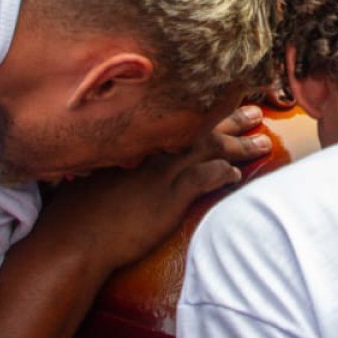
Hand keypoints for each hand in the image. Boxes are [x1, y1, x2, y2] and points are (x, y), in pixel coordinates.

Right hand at [41, 105, 270, 269]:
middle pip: (199, 126)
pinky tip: (236, 175)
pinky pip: (204, 178)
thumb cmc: (78, 212)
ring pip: (209, 147)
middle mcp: (150, 151)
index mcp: (134, 142)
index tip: (223, 97)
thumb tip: (127, 158)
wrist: (74, 240)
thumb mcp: (94, 174)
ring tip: (263, 143)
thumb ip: (115, 161)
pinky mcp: (167, 198)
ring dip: (239, 144)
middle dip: (231, 118)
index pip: (176, 115)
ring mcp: (160, 173)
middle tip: (255, 111)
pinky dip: (222, 173)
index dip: (203, 106)